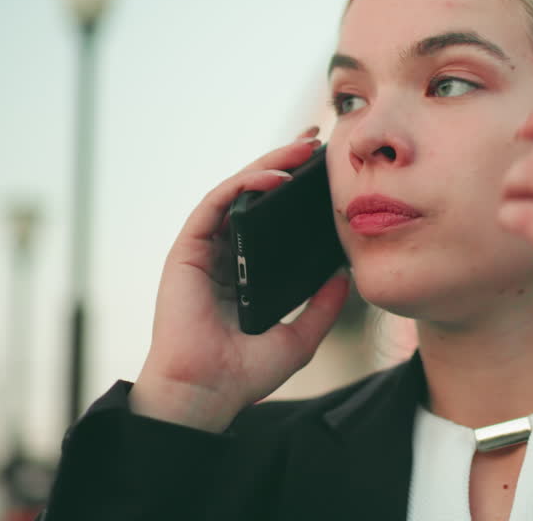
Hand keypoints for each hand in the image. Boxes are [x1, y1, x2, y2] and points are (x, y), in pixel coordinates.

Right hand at [131, 129, 349, 431]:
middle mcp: (223, 254)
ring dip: (268, 165)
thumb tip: (346, 276)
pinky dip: (243, 186)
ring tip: (302, 149)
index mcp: (246, 271)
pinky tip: (272, 178)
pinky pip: (216, 204)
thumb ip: (323, 307)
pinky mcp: (187, 248)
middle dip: (284, 163)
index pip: (271, 218)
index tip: (325, 168)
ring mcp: (204, 249)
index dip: (295, 189)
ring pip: (236, 191)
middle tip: (316, 140)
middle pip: (255, 196)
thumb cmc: (245, 374)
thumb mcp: (300, 336)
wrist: (207, 393)